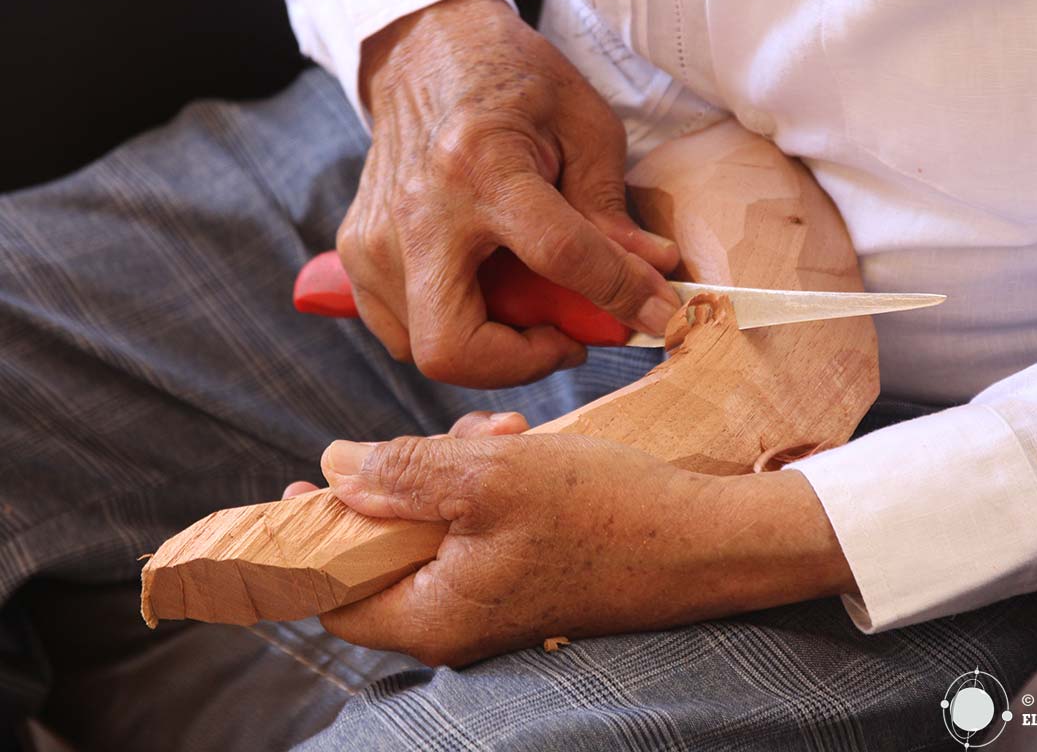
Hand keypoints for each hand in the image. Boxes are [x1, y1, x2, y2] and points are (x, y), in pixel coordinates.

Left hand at [297, 415, 854, 666]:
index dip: (313, 535)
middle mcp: (457, 620)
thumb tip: (334, 468)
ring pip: (436, 527)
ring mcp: (495, 598)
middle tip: (449, 437)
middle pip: (387, 549)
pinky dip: (487, 484)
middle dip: (406, 480)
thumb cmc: (608, 513)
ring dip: (453, 471)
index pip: (332, 593)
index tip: (311, 481)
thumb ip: (402, 473)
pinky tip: (520, 448)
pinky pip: (479, 526)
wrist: (706, 541)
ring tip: (502, 434)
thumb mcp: (491, 477)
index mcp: (433, 616)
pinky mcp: (528, 573)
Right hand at [338, 0, 680, 387]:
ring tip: (528, 302)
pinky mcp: (357, 254)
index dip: (620, 295)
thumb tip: (653, 274)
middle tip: (564, 336)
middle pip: (454, 347)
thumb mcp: (583, 124)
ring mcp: (376, 238)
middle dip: (522, 363)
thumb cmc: (512, 82)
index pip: (560, 256)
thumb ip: (613, 208)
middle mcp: (418, 211)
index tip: (657, 315)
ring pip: (426, 351)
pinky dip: (453, 332)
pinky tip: (486, 294)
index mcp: (481, 164)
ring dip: (492, 347)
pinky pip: (403, 334)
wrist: (424, 53)